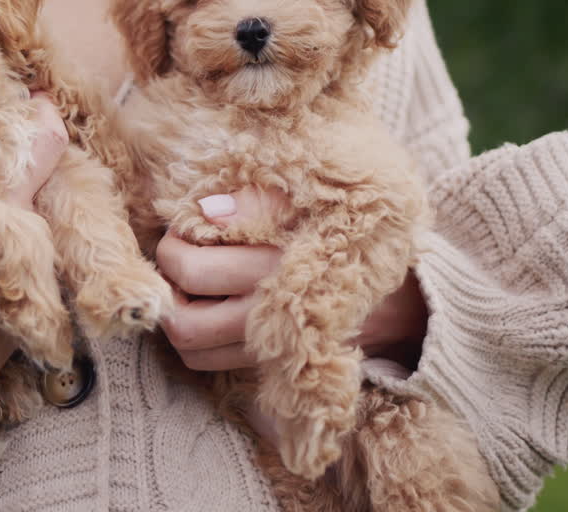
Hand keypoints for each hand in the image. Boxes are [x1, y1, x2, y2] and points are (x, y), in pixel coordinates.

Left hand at [158, 187, 428, 372]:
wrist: (398, 305)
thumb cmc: (349, 241)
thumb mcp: (315, 208)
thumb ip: (259, 203)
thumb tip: (204, 209)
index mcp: (275, 267)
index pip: (190, 267)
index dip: (172, 244)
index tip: (185, 226)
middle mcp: (265, 314)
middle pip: (183, 319)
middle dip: (169, 285)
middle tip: (179, 257)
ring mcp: (264, 347)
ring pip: (189, 347)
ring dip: (179, 316)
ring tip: (191, 286)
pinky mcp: (265, 365)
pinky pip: (206, 363)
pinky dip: (195, 342)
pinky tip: (208, 310)